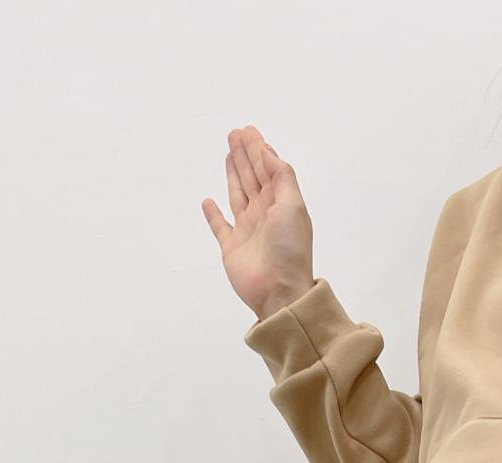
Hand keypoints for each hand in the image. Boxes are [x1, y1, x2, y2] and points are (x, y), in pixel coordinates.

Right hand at [202, 126, 315, 321]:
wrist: (279, 291)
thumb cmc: (290, 249)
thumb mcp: (293, 205)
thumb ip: (282, 176)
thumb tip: (268, 152)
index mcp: (281, 204)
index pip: (269, 170)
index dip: (259, 150)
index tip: (249, 131)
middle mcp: (264, 214)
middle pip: (252, 177)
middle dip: (245, 155)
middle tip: (235, 134)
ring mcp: (247, 231)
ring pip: (237, 194)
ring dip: (233, 173)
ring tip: (228, 153)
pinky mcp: (232, 248)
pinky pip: (220, 226)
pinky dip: (213, 214)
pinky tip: (208, 201)